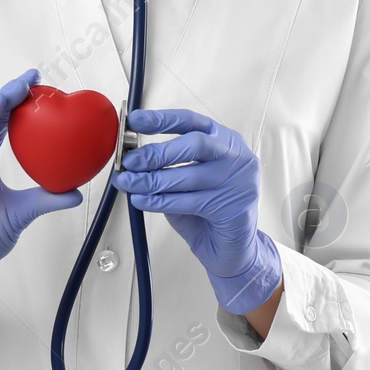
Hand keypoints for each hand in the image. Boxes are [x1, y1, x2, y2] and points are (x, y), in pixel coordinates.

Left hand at [110, 108, 281, 314]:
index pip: (192, 121)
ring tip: (129, 183)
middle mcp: (235, 156)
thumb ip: (166, 166)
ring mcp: (240, 181)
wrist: (233, 249)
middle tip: (130, 162)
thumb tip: (131, 160)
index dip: (162, 119)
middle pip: (195, 144)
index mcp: (224, 140)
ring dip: (153, 180)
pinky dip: (161, 201)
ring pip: (190, 175)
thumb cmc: (207, 210)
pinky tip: (143, 200)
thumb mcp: (186, 180)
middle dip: (157, 152)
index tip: (135, 120)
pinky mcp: (234, 208)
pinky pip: (190, 202)